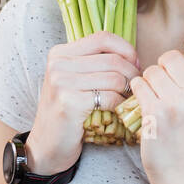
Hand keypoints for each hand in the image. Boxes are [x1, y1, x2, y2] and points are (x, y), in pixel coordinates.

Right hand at [24, 32, 140, 174]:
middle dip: (132, 74)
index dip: (126, 49)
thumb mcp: (76, 80)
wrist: (47, 146)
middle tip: (137, 88)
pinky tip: (118, 110)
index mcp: (60, 53)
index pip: (103, 38)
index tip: (135, 65)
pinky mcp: (69, 102)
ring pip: (115, 78)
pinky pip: (109, 97)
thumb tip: (134, 56)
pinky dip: (120, 104)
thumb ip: (96, 63)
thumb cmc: (68, 113)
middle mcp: (58, 63)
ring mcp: (61, 82)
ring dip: (128, 91)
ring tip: (128, 99)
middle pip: (113, 59)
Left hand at [127, 30, 183, 183]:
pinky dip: (138, 90)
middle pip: (173, 57)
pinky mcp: (156, 114)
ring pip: (152, 70)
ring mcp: (178, 105)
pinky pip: (139, 84)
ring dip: (149, 80)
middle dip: (164, 67)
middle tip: (165, 84)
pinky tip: (145, 103)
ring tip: (156, 98)